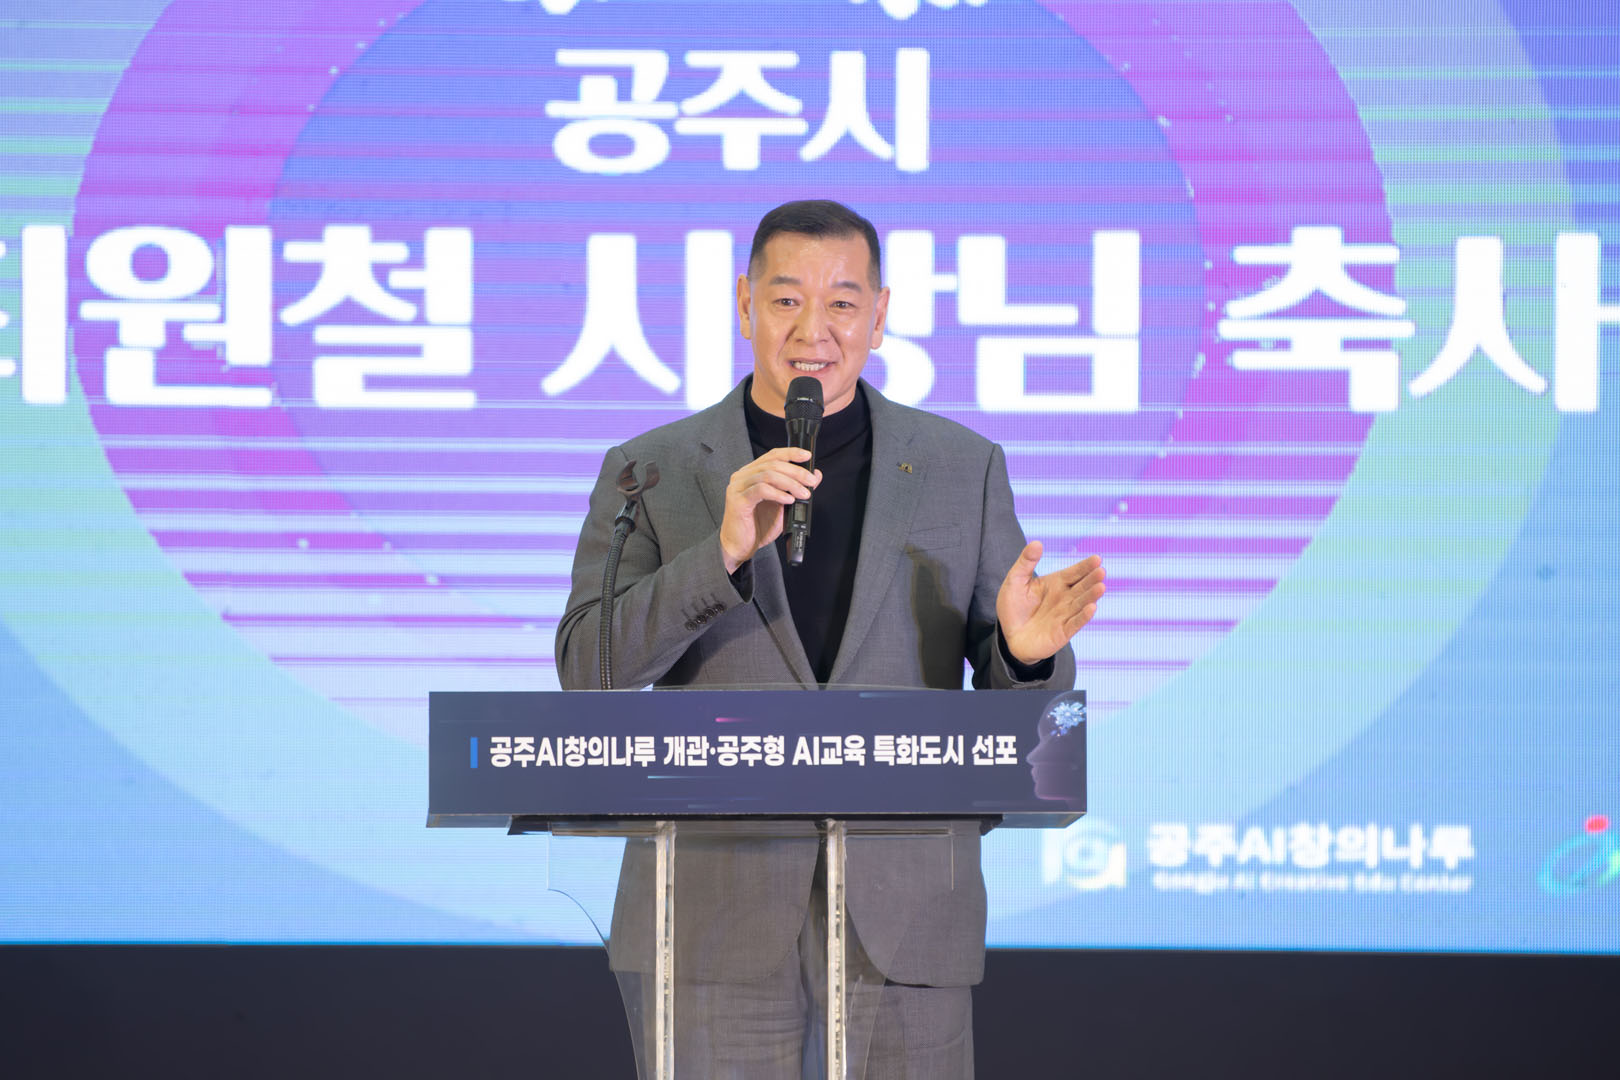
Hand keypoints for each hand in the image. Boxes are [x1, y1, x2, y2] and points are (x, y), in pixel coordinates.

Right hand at [719, 447, 821, 572]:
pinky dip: (778, 493)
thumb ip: (797, 488)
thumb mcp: (783, 505)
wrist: (740, 546)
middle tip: (810, 481)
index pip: (772, 455)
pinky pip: (761, 490)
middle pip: (772, 464)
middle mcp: (743, 477)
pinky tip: (788, 500)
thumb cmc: (758, 526)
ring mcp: (738, 487)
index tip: (807, 456)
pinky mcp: (737, 500)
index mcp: (752, 473)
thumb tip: (815, 475)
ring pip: (768, 475)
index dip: (791, 453)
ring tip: (803, 494)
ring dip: (790, 484)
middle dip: (796, 472)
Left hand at [996, 542, 1105, 664]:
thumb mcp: (1015, 581)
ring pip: (1081, 604)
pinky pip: (1075, 623)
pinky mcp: (1063, 632)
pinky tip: (1091, 608)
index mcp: (1057, 583)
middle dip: (1092, 579)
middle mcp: (1065, 598)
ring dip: (1091, 596)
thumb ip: (1026, 562)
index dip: (1085, 566)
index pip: (1074, 572)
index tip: (1097, 559)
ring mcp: (1065, 615)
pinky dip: (1083, 616)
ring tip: (1100, 587)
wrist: (1010, 636)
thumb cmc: (1013, 607)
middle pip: (1081, 587)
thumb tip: (1037, 542)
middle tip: (1101, 571)